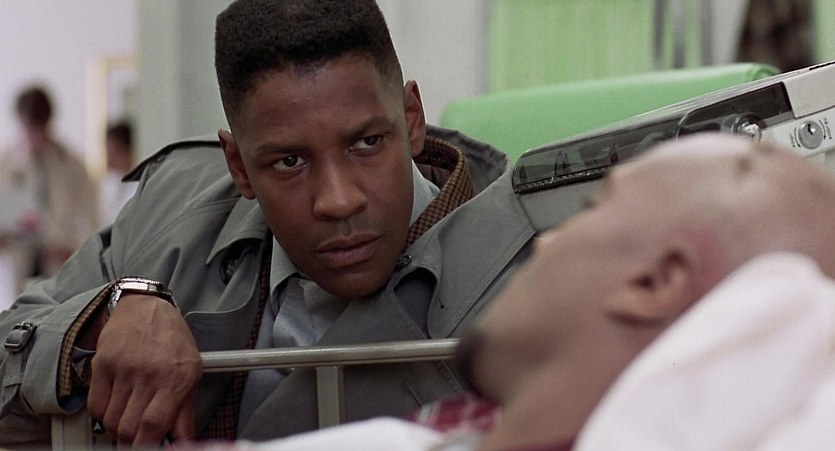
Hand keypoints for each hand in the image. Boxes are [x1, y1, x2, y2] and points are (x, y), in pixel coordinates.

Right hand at [87, 294, 202, 445]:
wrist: (147, 307)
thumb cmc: (172, 340)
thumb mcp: (192, 373)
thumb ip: (185, 413)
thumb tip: (182, 443)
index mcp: (175, 379)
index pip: (153, 425)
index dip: (148, 446)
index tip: (149, 449)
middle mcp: (149, 374)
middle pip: (129, 428)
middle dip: (132, 440)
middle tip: (139, 437)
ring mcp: (123, 369)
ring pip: (111, 420)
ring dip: (117, 429)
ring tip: (128, 418)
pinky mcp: (102, 365)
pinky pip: (95, 406)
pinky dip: (103, 415)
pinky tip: (115, 406)